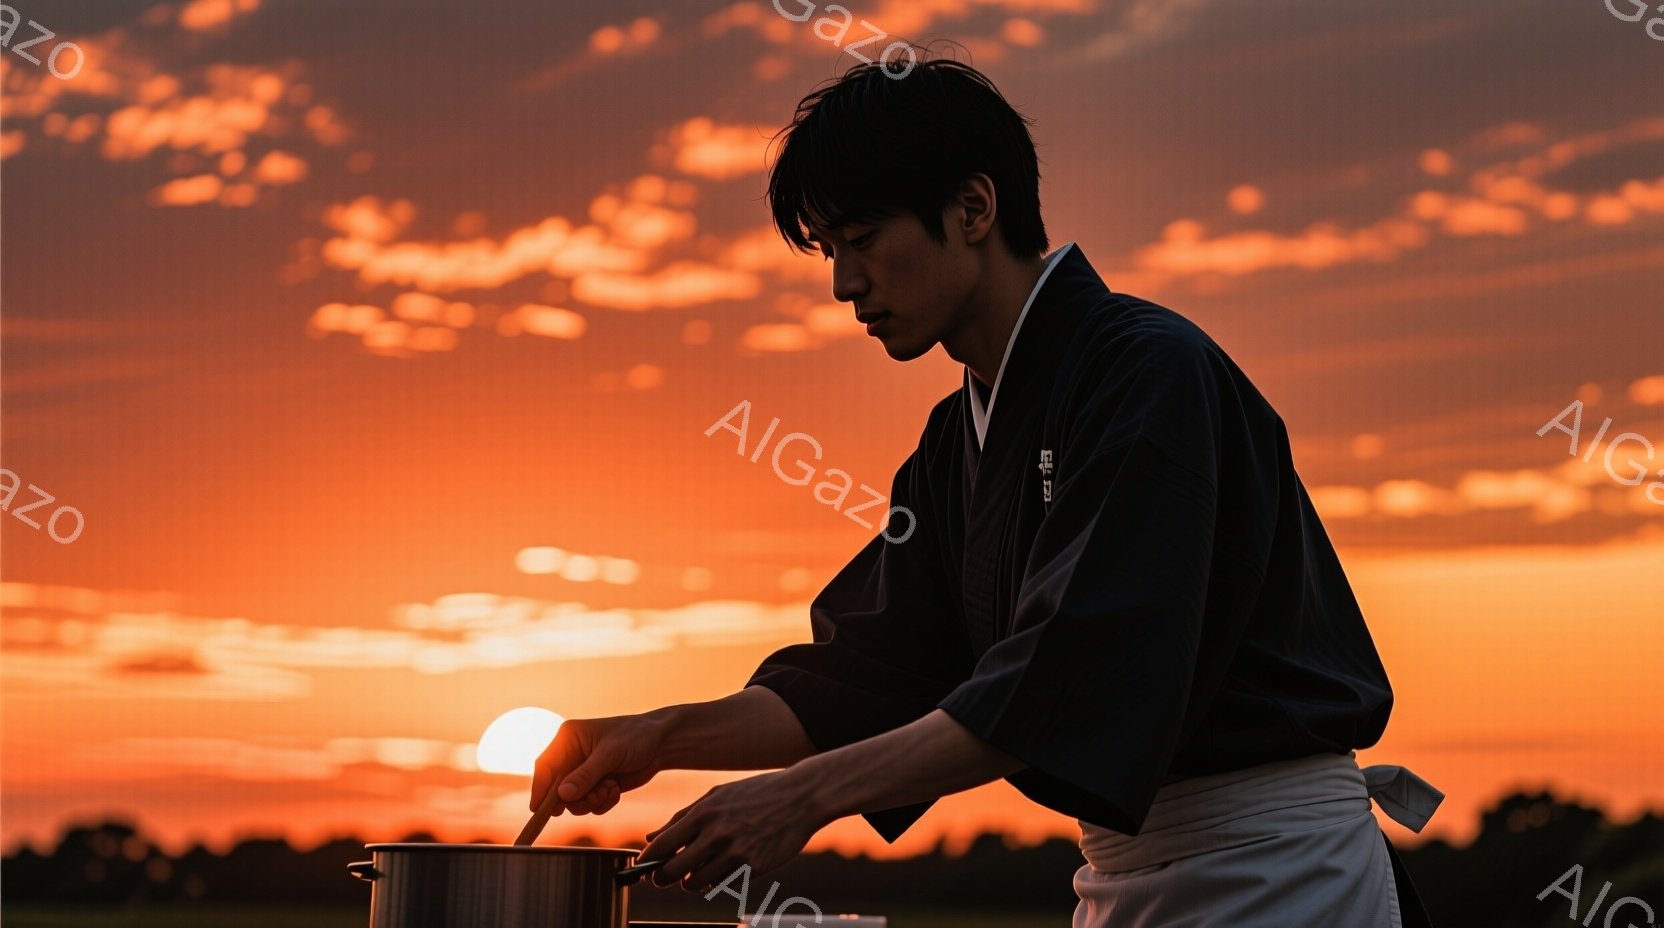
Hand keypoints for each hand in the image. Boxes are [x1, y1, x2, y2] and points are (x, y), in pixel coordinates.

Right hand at [529, 714, 665, 816]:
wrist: (662, 744)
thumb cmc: (637, 738)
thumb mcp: (611, 754)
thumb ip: (586, 775)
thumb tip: (562, 795)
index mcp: (568, 739)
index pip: (545, 767)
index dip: (541, 790)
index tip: (540, 810)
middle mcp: (571, 756)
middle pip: (556, 790)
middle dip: (576, 799)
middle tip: (596, 796)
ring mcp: (583, 772)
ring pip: (572, 801)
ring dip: (592, 801)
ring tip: (610, 789)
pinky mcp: (595, 785)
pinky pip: (588, 805)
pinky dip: (602, 803)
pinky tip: (615, 791)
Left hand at [638, 769, 826, 892]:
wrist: (801, 796)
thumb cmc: (755, 793)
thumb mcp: (716, 796)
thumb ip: (682, 817)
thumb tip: (650, 836)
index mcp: (704, 812)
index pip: (662, 845)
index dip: (647, 860)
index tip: (643, 866)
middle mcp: (717, 834)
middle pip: (672, 871)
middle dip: (662, 877)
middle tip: (663, 876)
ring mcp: (736, 853)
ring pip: (695, 883)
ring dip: (690, 881)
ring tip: (696, 870)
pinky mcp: (754, 868)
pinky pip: (722, 884)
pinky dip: (716, 880)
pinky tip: (723, 867)